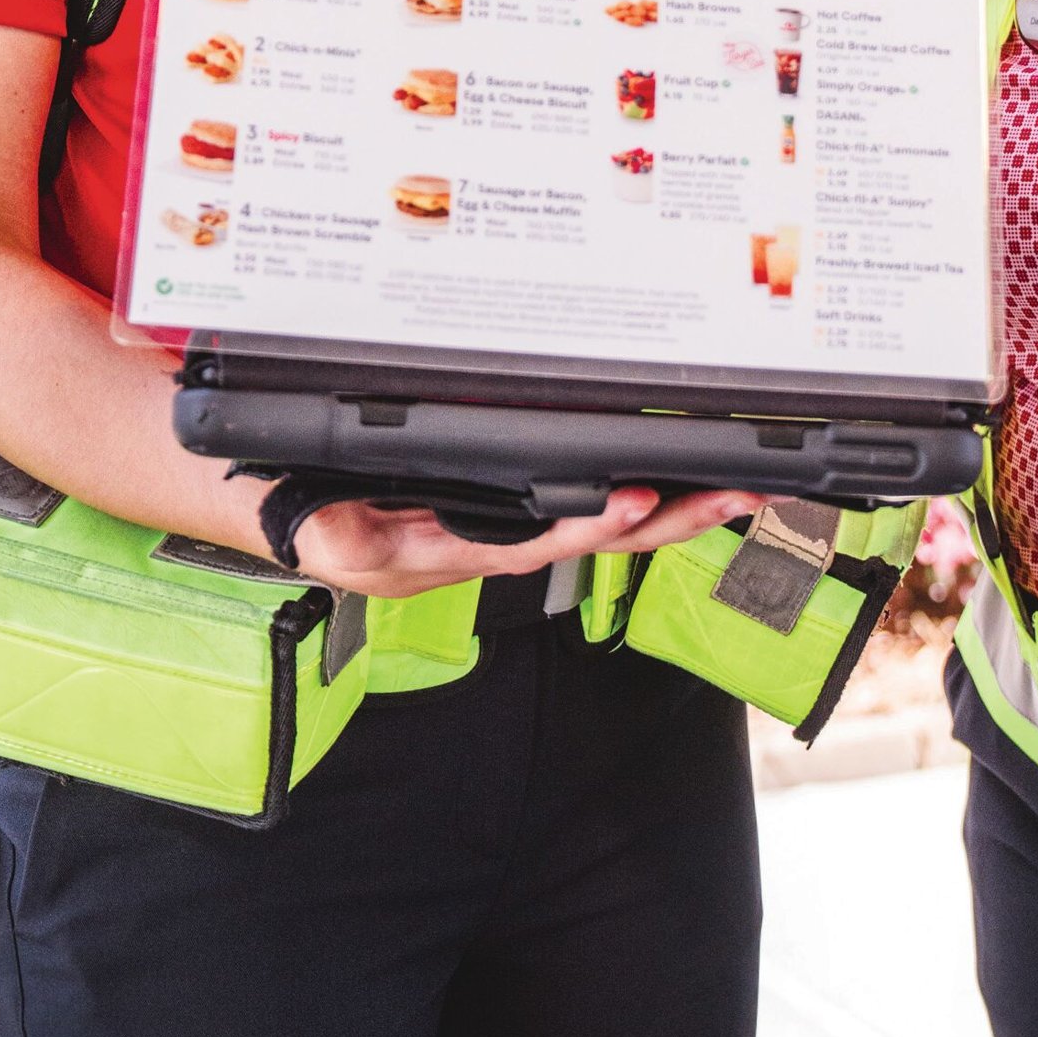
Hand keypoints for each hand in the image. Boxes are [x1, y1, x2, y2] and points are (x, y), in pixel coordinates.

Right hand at [289, 485, 762, 599]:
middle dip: (671, 520)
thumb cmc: (318, 517)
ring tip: (736, 489)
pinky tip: (683, 485)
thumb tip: (349, 536)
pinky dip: (639, 498)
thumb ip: (342, 535)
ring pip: (603, 526)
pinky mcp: (513, 512)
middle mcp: (494, 546)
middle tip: (734, 494)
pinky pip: (586, 509)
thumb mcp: (323, 531)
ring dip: (672, 511)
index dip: (587, 525)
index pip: (534, 542)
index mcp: (453, 550)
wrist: (302, 514)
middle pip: (596, 539)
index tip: (637, 502)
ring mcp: (507, 532)